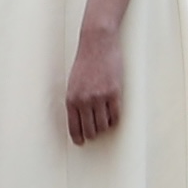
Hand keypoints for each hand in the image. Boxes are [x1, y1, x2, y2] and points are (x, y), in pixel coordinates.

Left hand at [68, 19, 128, 147]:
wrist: (97, 45)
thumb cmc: (84, 64)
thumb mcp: (73, 83)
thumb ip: (75, 100)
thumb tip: (79, 118)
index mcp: (71, 99)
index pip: (74, 126)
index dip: (78, 137)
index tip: (81, 142)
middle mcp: (84, 101)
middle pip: (90, 129)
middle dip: (92, 134)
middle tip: (95, 135)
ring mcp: (99, 97)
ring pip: (103, 124)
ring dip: (104, 127)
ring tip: (104, 125)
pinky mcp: (114, 92)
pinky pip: (116, 115)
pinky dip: (115, 119)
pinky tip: (113, 117)